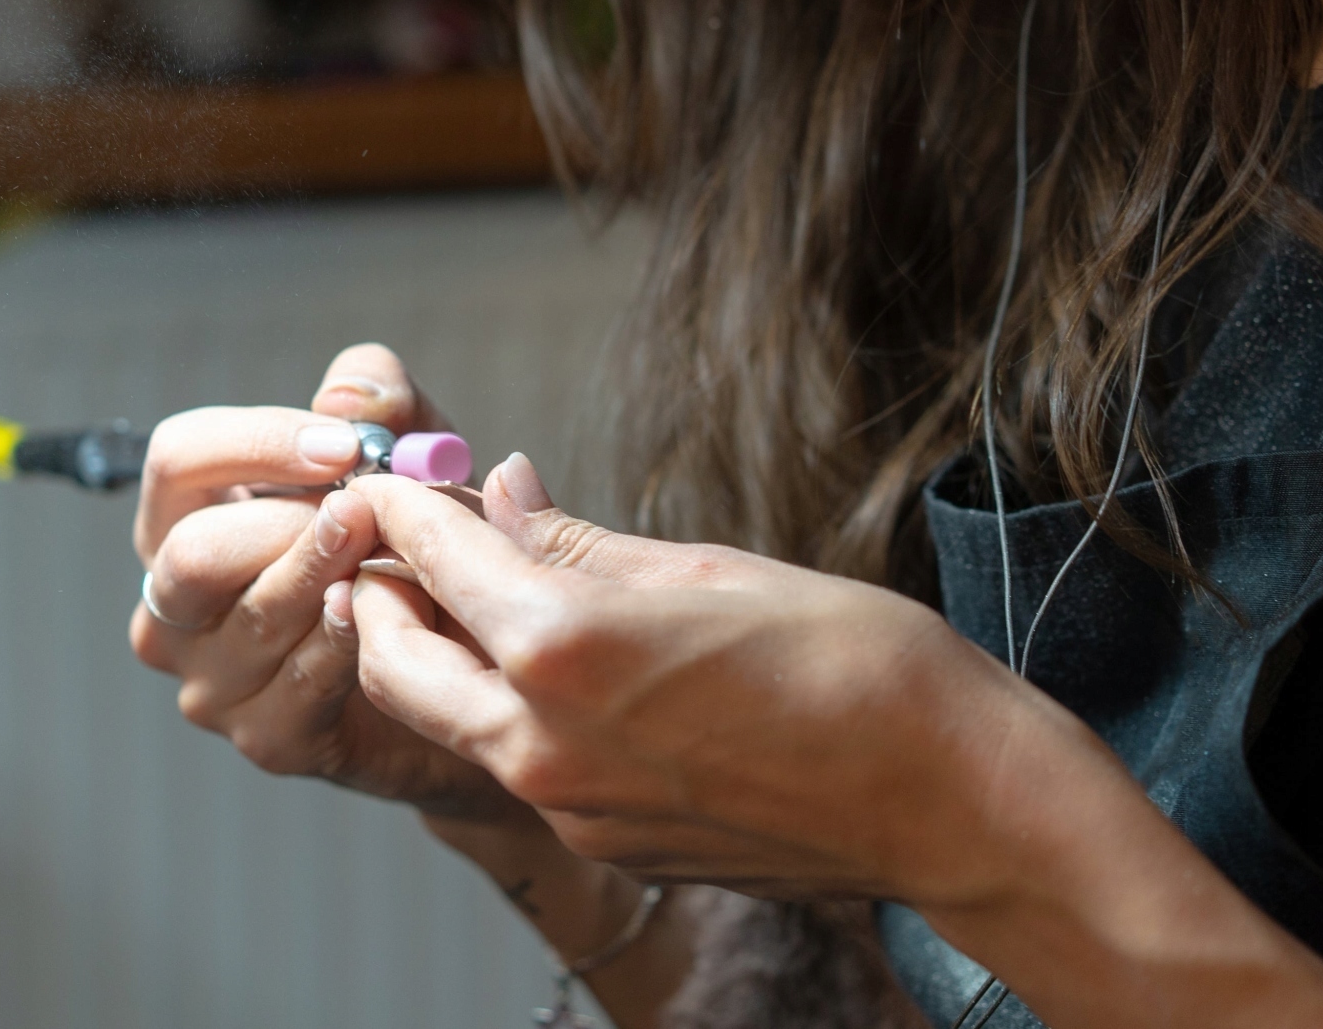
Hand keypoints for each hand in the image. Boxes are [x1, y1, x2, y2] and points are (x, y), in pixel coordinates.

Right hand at [128, 345, 526, 821]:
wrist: (461, 662)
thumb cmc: (408, 539)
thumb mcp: (405, 451)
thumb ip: (381, 400)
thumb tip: (346, 398)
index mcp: (185, 518)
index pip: (177, 458)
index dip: (257, 443)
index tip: (344, 446)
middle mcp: (175, 602)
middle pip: (194, 553)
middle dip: (289, 524)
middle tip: (366, 510)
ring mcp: (213, 677)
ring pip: (253, 618)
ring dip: (330, 578)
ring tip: (393, 553)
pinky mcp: (267, 736)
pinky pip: (301, 682)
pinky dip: (351, 641)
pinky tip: (388, 615)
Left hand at [345, 453, 1027, 902]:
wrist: (944, 796)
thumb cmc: (850, 659)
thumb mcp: (706, 566)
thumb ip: (580, 542)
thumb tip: (504, 490)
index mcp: (562, 649)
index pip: (430, 559)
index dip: (399, 507)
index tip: (392, 479)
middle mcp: (541, 741)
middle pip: (392, 660)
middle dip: (378, 594)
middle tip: (401, 544)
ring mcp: (568, 807)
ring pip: (449, 720)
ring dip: (436, 654)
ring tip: (477, 591)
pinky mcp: (602, 842)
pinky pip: (519, 764)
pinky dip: (506, 706)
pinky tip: (560, 662)